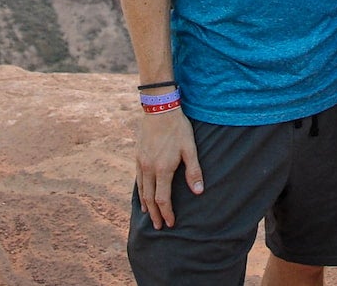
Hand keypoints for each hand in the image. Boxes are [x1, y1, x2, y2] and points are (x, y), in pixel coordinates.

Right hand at [135, 108, 202, 227]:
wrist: (159, 109)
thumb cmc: (177, 128)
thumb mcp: (190, 148)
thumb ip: (194, 171)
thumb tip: (198, 191)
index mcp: (163, 169)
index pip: (163, 199)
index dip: (167, 213)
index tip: (171, 224)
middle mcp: (149, 168)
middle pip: (150, 198)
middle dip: (155, 214)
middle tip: (158, 226)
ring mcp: (141, 162)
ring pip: (142, 189)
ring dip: (146, 204)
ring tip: (149, 214)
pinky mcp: (138, 156)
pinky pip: (138, 179)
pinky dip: (140, 191)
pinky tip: (142, 194)